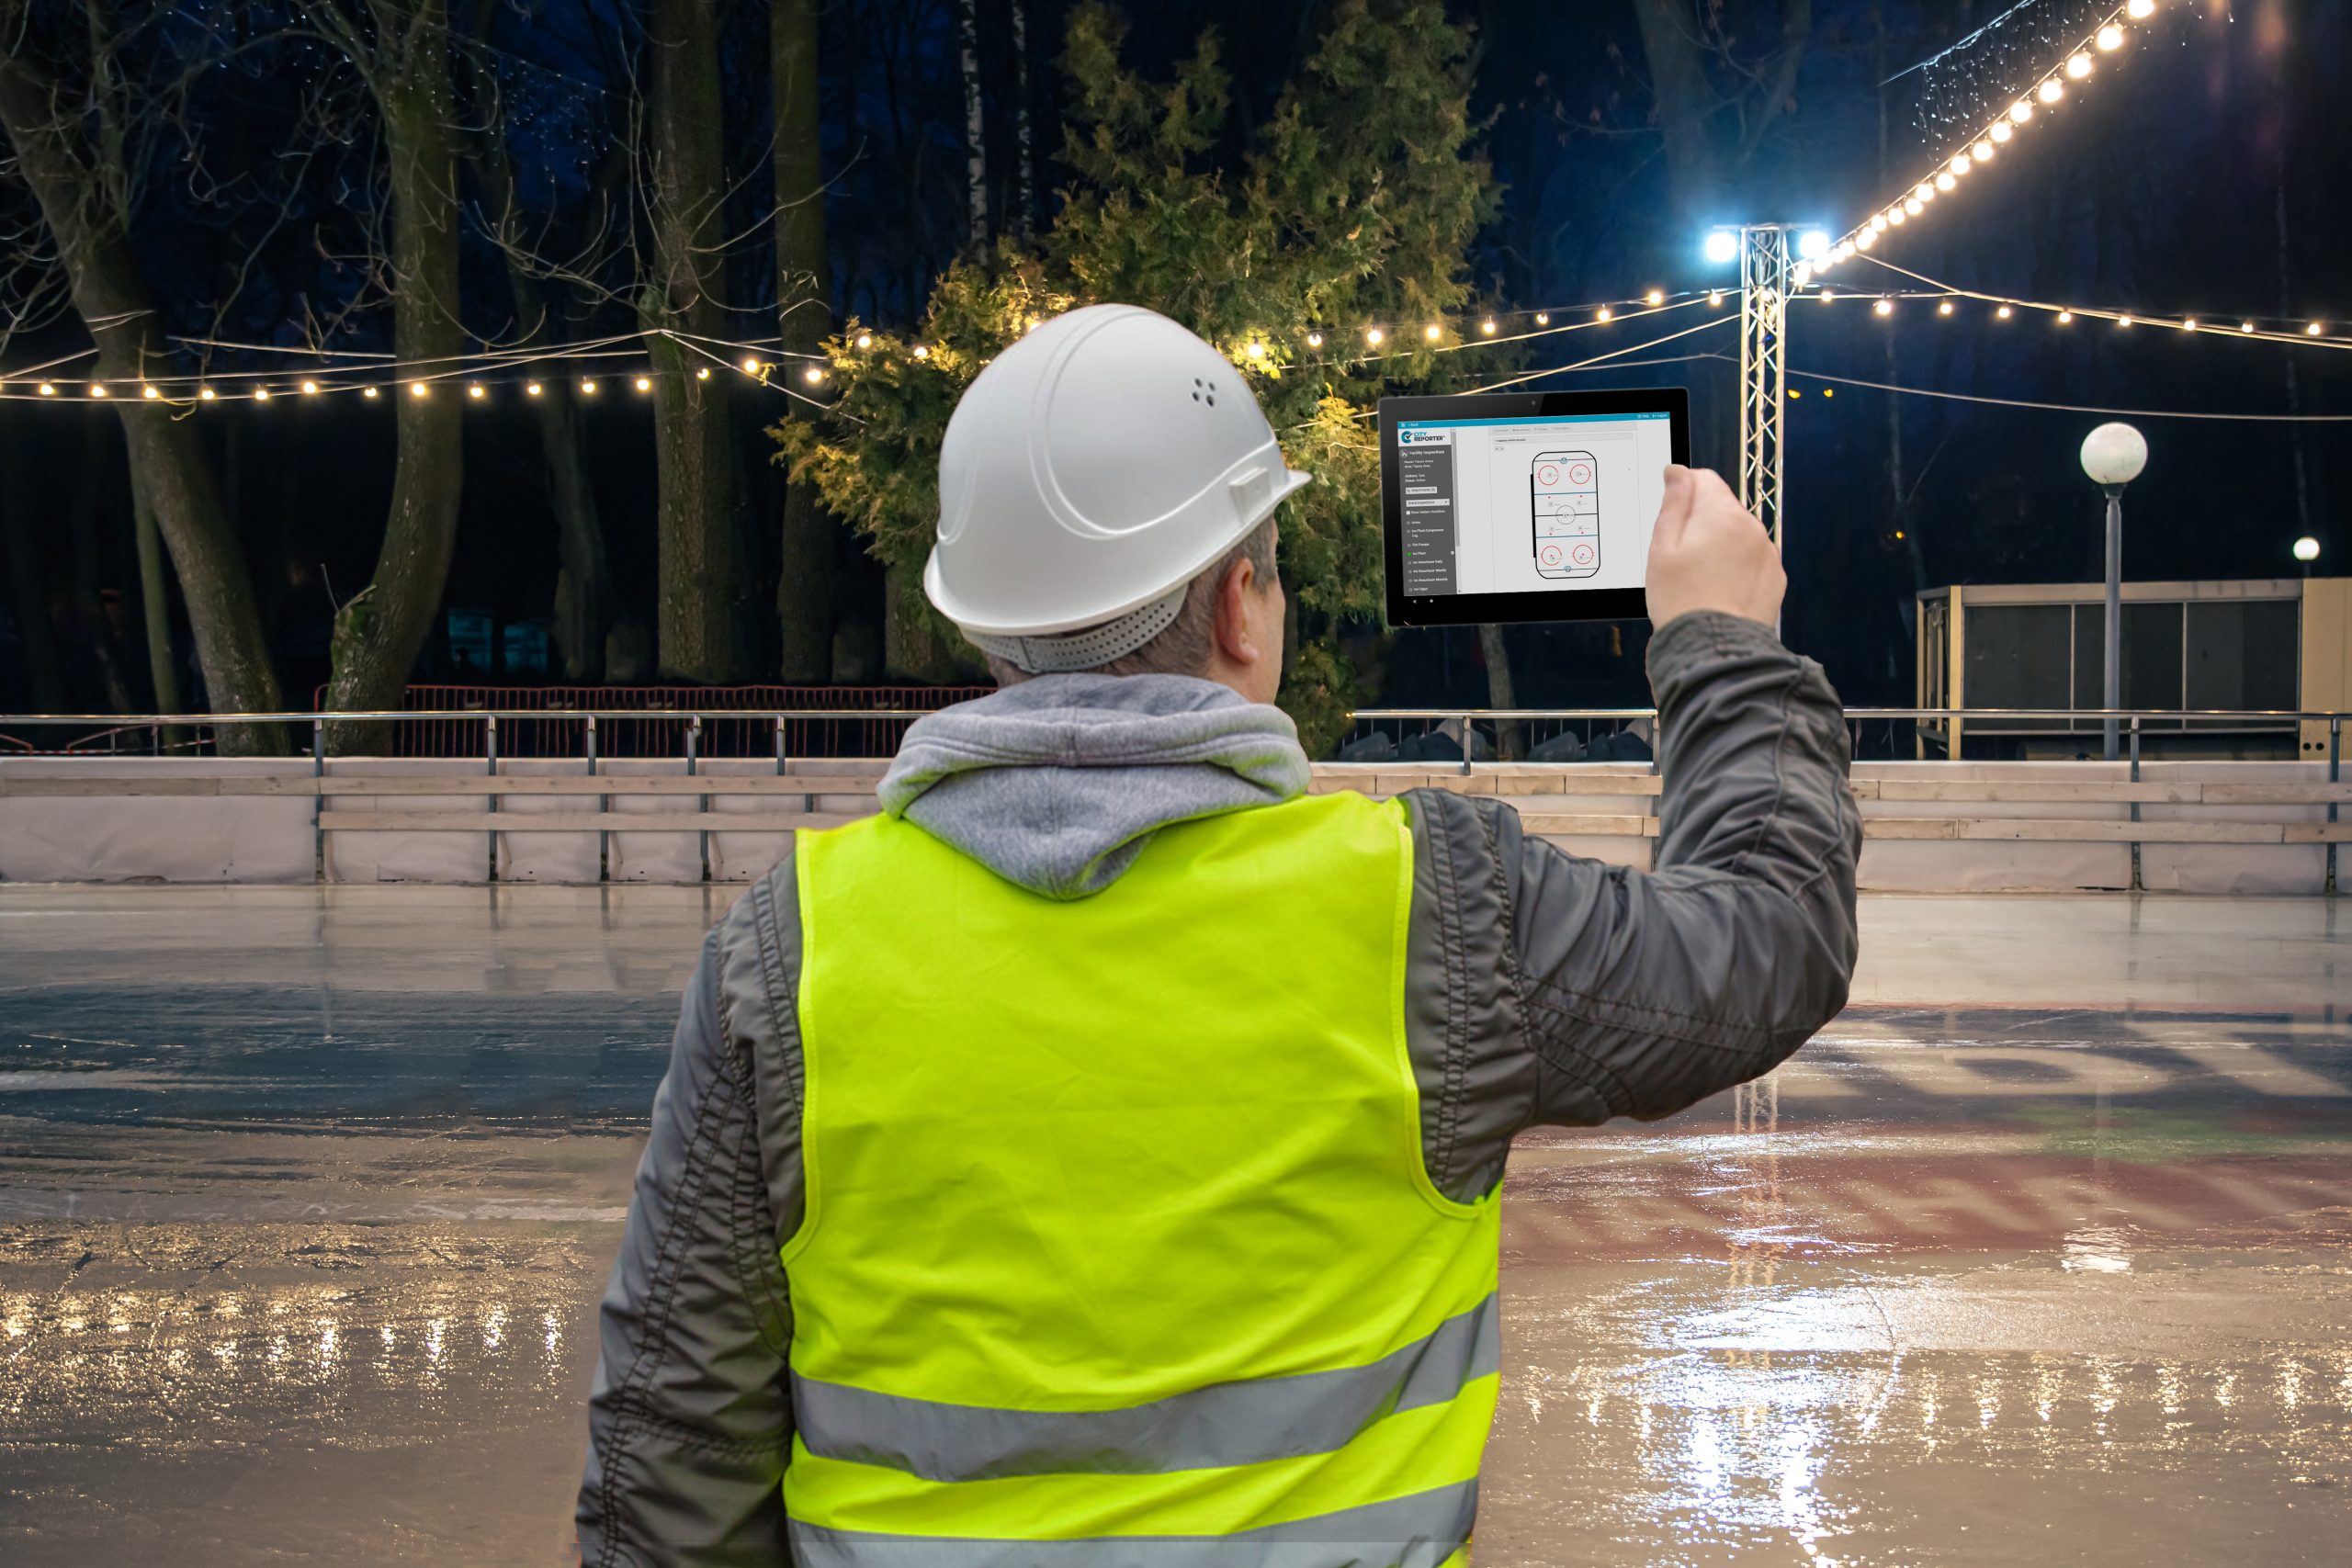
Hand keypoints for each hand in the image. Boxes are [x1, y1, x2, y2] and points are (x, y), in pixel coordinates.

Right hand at [1644, 464, 1783, 627]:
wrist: (1715, 649)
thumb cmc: (1682, 601)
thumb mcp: (1662, 547)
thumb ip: (1673, 502)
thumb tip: (1678, 471)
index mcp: (1722, 514)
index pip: (1703, 479)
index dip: (1682, 495)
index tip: (1672, 522)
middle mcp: (1751, 528)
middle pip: (1722, 508)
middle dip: (1702, 524)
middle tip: (1682, 559)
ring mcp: (1767, 553)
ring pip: (1738, 535)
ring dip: (1721, 547)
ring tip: (1701, 581)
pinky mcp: (1775, 578)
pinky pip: (1752, 560)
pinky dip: (1738, 569)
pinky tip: (1720, 591)